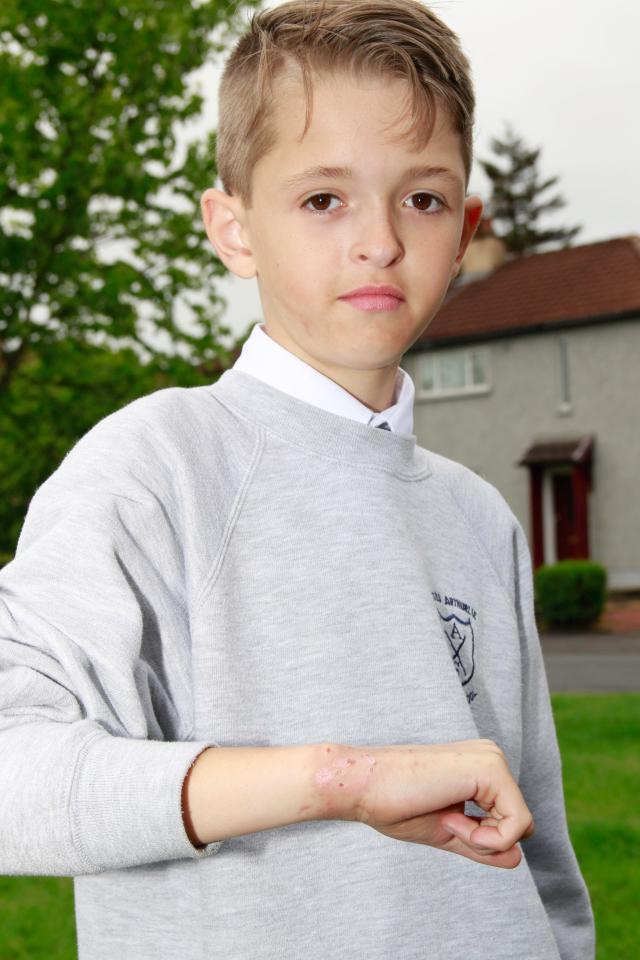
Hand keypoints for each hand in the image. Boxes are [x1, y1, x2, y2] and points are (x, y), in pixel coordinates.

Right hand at [316, 740, 533, 868]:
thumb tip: (517, 859)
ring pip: (521, 826)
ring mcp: (492, 760)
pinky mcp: (491, 769)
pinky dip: (484, 838)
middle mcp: (491, 757)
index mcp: (480, 768)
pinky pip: (516, 824)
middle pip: (520, 824)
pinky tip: (450, 818)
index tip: (444, 822)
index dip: (481, 839)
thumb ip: (482, 843)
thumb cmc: (396, 804)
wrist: (365, 786)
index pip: (509, 820)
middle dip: (486, 840)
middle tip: (445, 822)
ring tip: (445, 818)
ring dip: (482, 839)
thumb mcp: (447, 831)